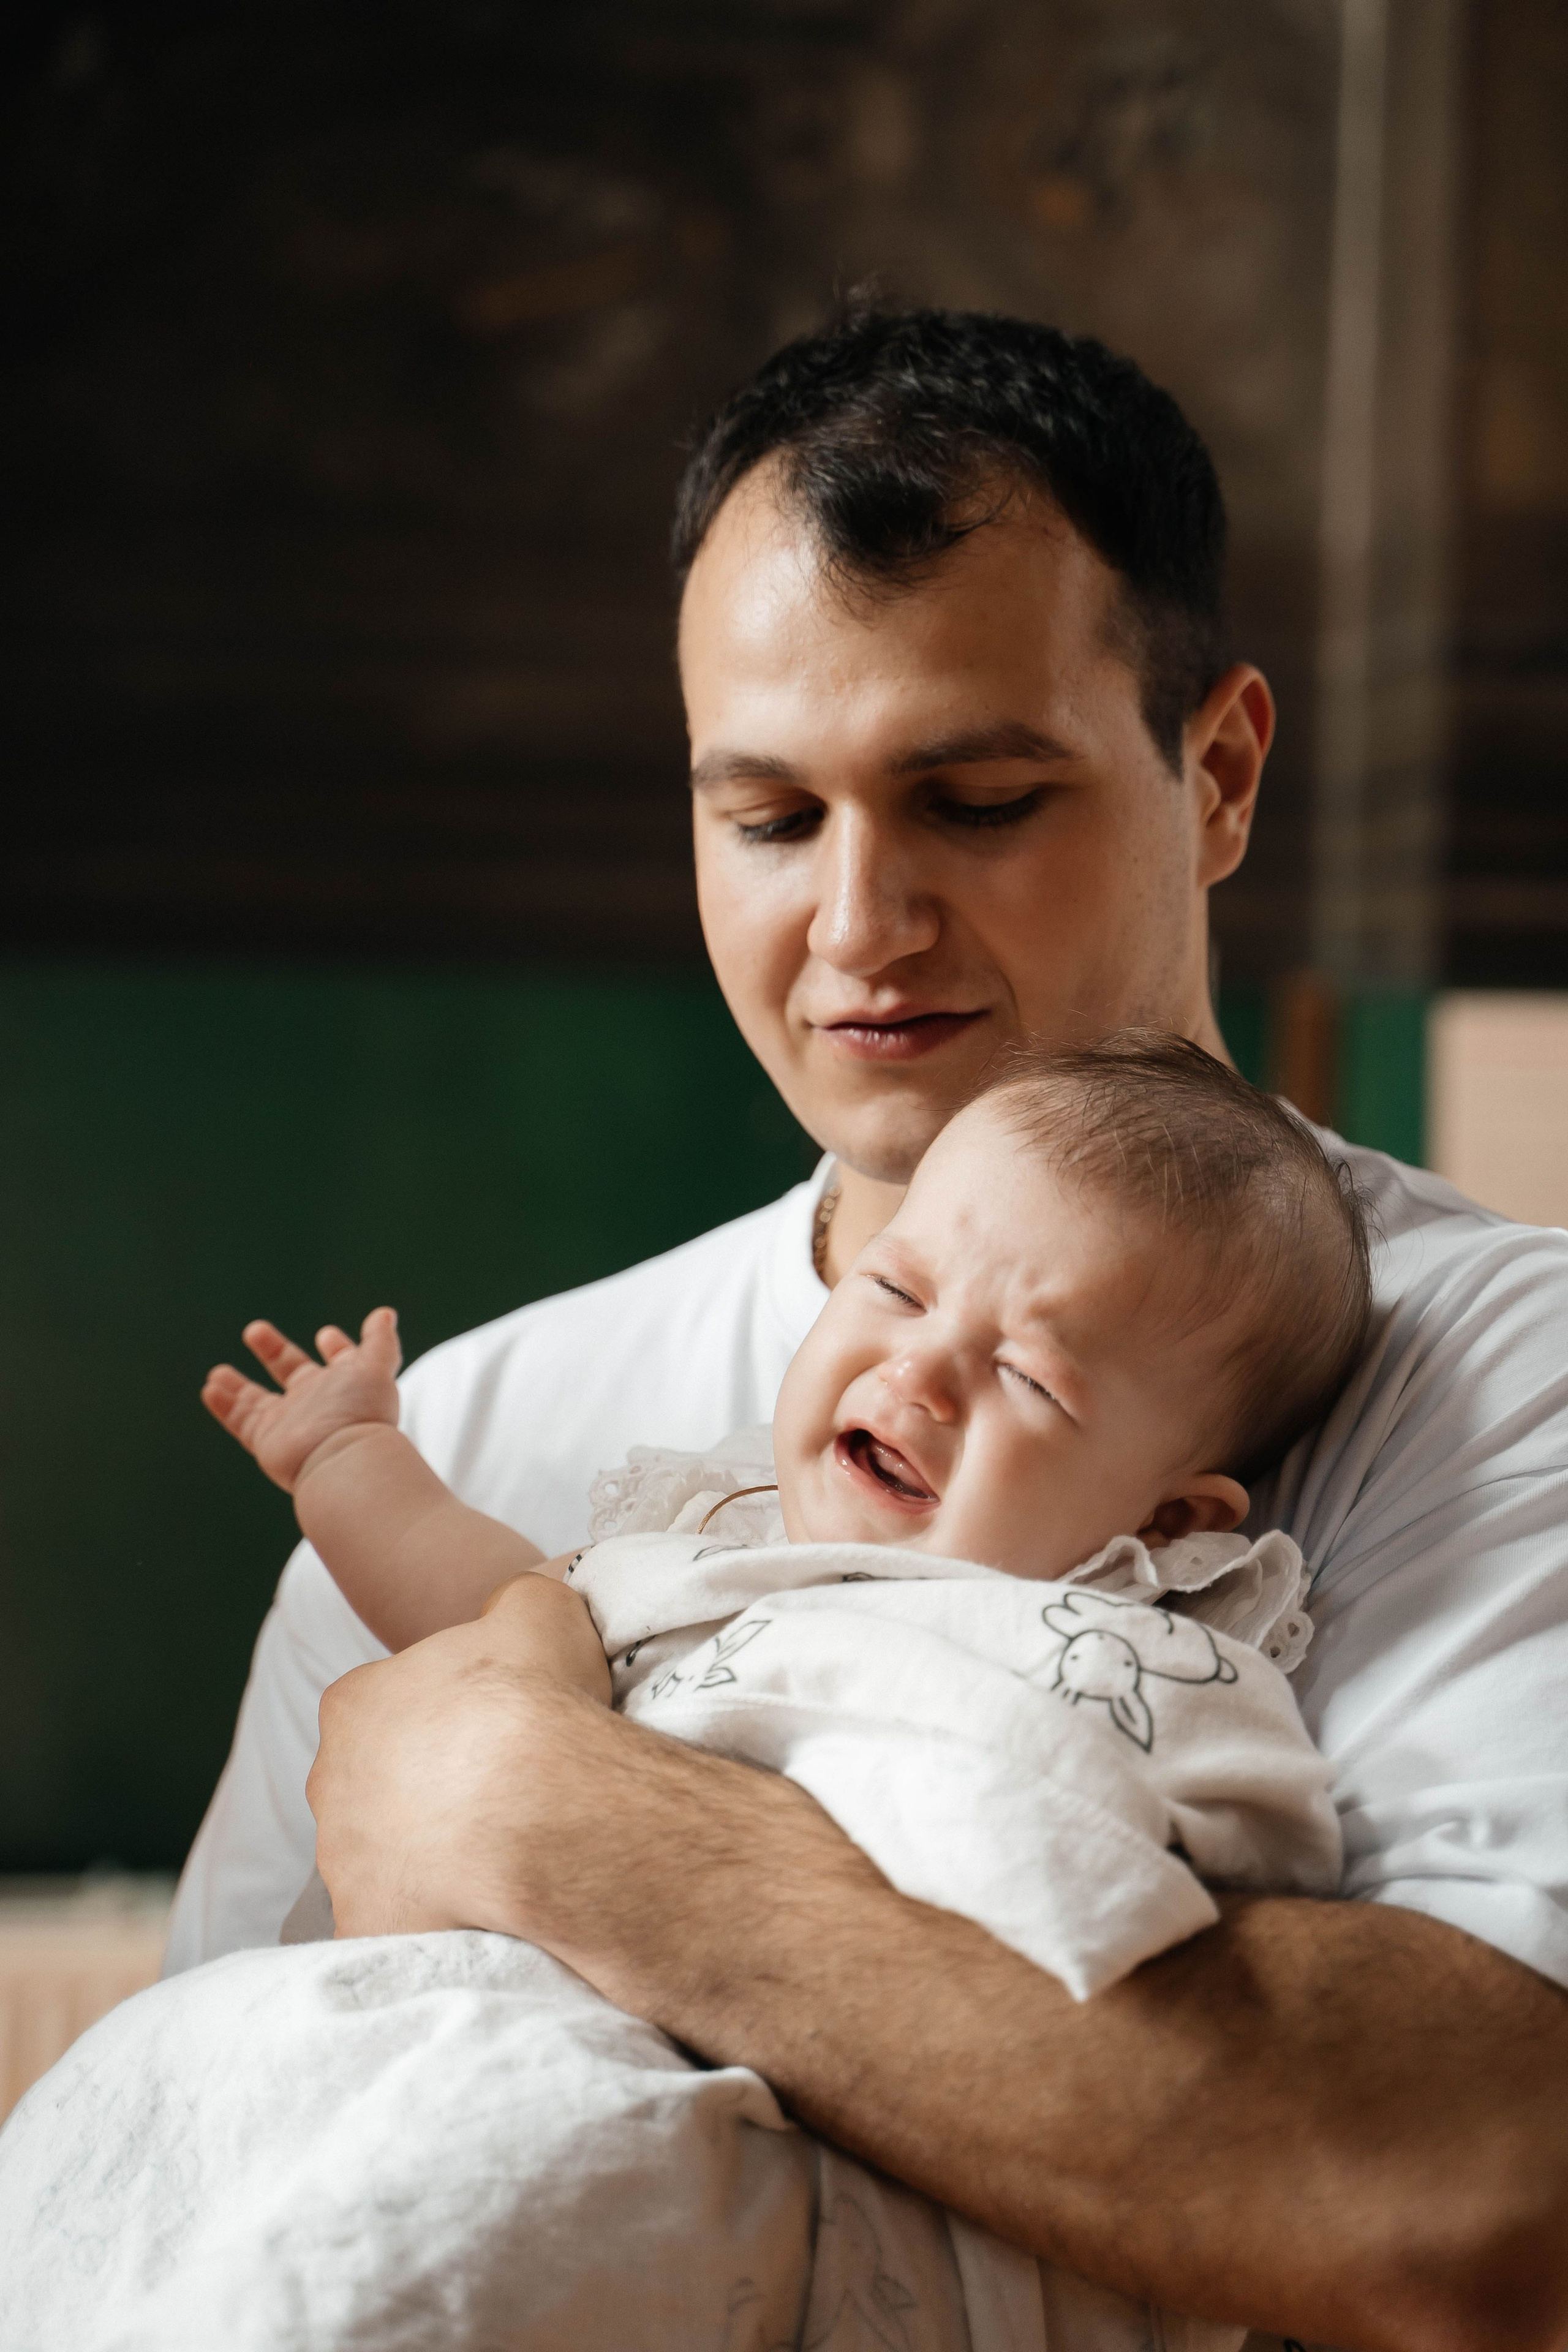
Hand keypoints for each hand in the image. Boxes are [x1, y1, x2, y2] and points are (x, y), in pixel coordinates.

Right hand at [202, 1306, 402, 1492]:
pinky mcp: (266, 1439)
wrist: (340, 1460)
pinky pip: (240, 1420)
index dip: (336, 1347)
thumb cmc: (361, 1413)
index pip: (340, 1361)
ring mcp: (290, 1422)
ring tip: (217, 1372)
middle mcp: (316, 1403)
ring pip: (258, 1400)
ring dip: (238, 1385)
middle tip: (255, 1330)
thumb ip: (380, 1340)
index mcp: (345, 1384)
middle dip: (275, 1351)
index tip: (326, 1335)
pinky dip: (224, 1406)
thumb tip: (385, 1314)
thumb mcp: (375, 1367)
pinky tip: (210, 1389)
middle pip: (292, 1372)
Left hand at [308, 1623, 861, 1981]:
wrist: (543, 1807)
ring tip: (503, 1860)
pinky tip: (484, 1920)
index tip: (491, 1730)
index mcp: (355, 1703)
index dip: (442, 1716)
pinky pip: (400, 1928)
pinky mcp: (368, 1931)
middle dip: (427, 1791)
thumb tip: (510, 1620)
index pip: (385, 1704)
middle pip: (378, 1785)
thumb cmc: (534, 1700)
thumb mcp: (536, 1608)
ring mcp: (343, 1864)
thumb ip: (510, 1607)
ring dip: (430, 1859)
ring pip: (384, 1860)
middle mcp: (332, 1783)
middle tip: (499, 1796)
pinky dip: (433, 1925)